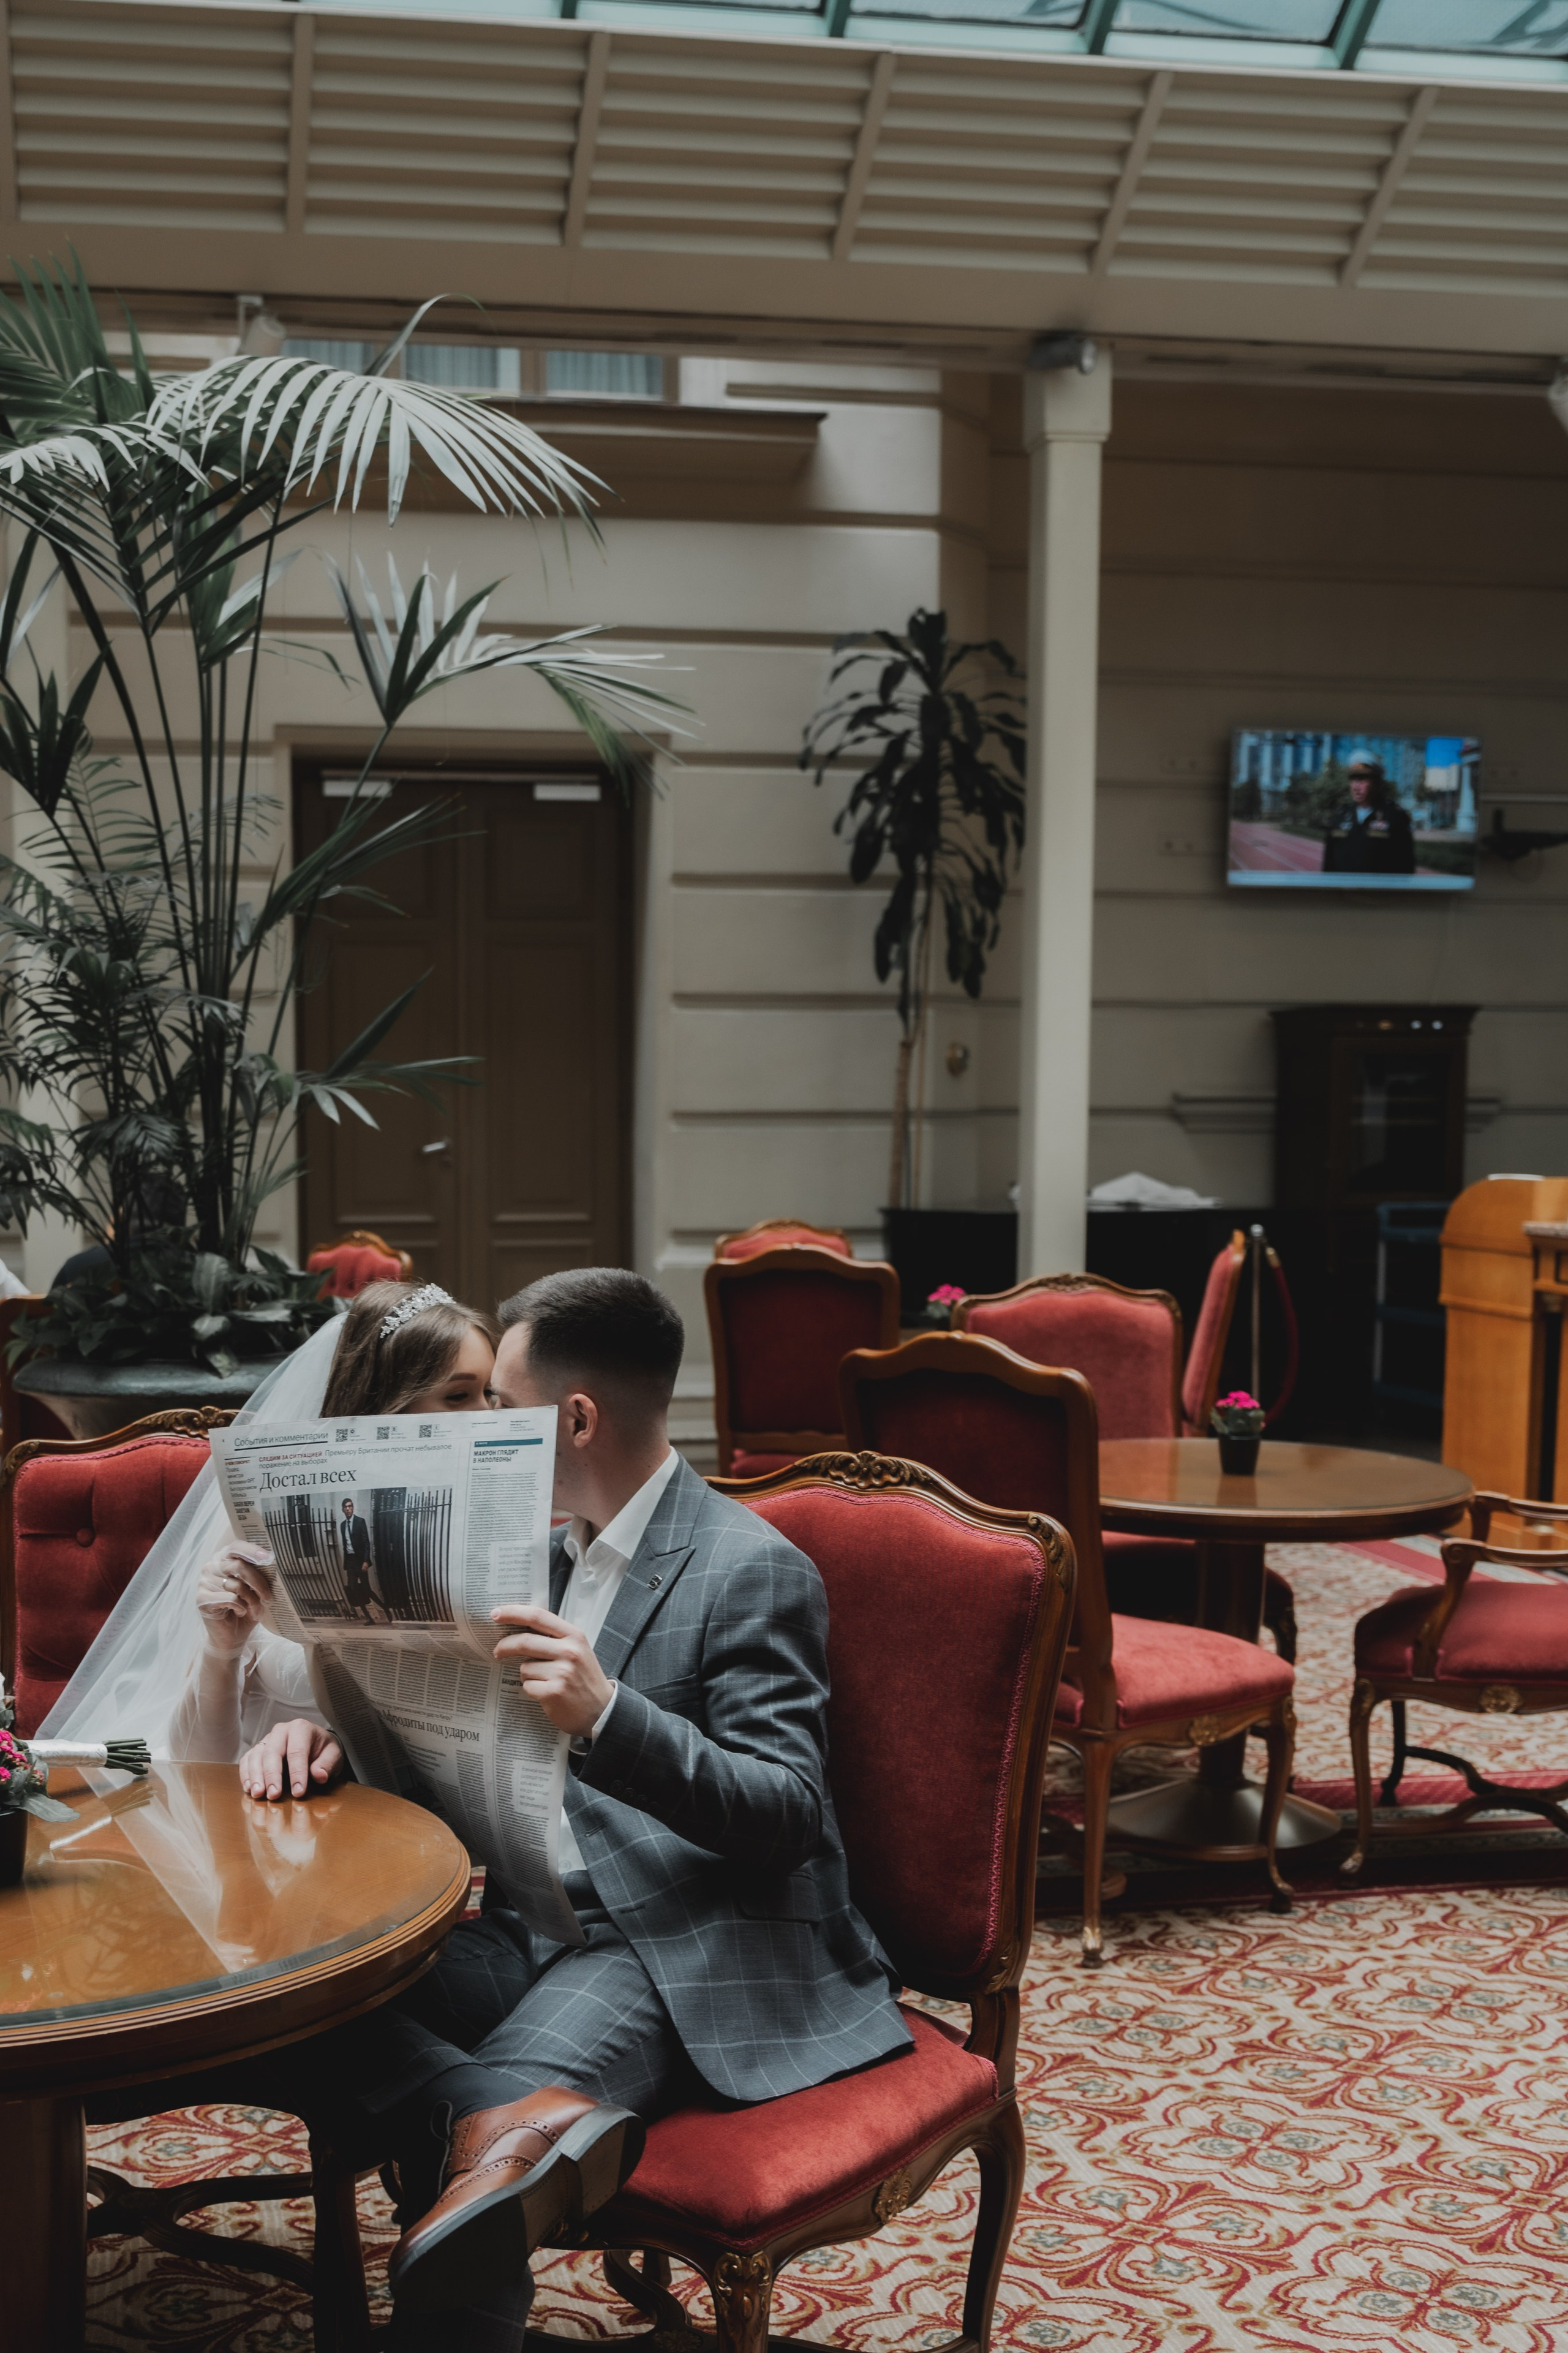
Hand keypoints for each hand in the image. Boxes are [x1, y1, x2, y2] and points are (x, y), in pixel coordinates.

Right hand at [197, 1541, 273, 1656]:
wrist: (231, 1637)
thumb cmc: (246, 1609)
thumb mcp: (256, 1590)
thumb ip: (259, 1574)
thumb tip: (272, 1562)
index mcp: (225, 1558)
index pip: (237, 1547)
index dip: (252, 1550)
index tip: (268, 1557)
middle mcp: (212, 1566)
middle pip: (239, 1566)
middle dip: (259, 1583)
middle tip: (269, 1598)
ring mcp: (204, 1582)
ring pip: (237, 1585)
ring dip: (252, 1600)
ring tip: (256, 1610)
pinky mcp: (202, 1598)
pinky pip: (229, 1598)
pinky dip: (240, 1607)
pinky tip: (240, 1612)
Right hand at [239, 1718, 342, 1800]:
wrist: (315, 1745)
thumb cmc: (324, 1751)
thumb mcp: (334, 1755)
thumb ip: (327, 1764)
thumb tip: (319, 1775)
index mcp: (301, 1728)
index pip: (297, 1751)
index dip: (297, 1773)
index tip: (299, 1792)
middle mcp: (281, 1730)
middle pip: (272, 1752)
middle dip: (272, 1775)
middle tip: (274, 1795)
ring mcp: (267, 1739)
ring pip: (256, 1755)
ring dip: (255, 1776)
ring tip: (258, 1794)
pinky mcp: (258, 1749)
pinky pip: (247, 1760)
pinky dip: (246, 1774)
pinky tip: (249, 1788)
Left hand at [491, 1606, 612, 1736]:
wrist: (601, 1710)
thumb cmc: (585, 1678)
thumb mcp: (577, 1650)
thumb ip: (554, 1638)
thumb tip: (520, 1627)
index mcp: (574, 1636)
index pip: (538, 1616)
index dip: (513, 1612)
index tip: (495, 1613)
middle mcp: (569, 1651)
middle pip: (525, 1641)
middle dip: (505, 1646)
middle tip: (497, 1651)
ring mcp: (562, 1672)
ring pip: (525, 1667)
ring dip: (527, 1675)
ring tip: (545, 1681)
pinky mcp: (554, 1692)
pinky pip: (527, 1685)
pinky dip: (532, 1689)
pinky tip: (547, 1693)